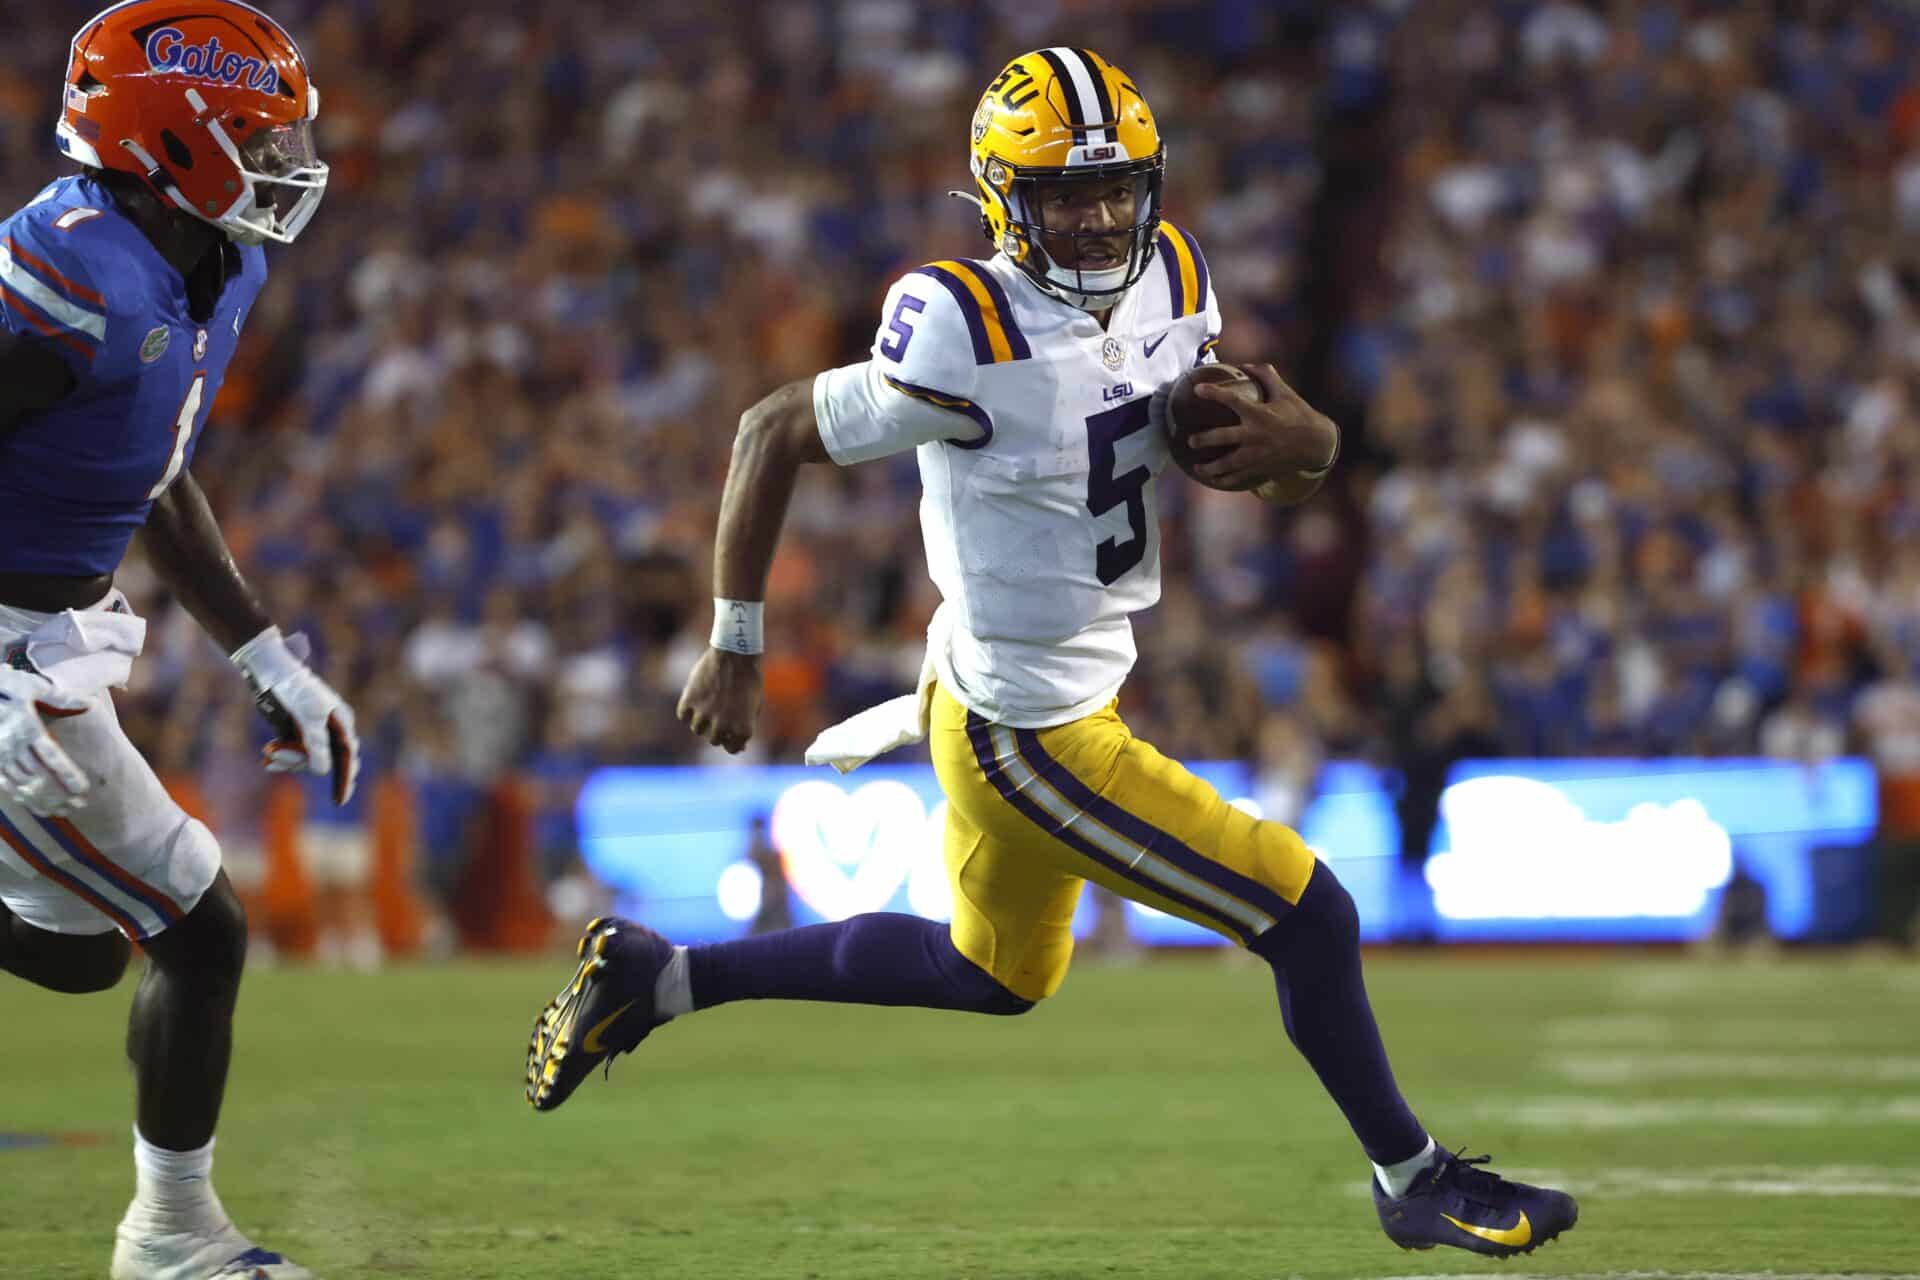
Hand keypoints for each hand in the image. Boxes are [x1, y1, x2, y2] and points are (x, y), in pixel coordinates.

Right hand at [0, 666, 90, 817]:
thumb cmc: (6, 686)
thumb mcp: (33, 686)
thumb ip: (61, 698)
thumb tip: (90, 703)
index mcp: (27, 728)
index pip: (51, 757)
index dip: (67, 775)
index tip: (83, 789)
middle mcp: (12, 745)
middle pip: (39, 776)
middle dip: (60, 794)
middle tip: (80, 805)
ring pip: (22, 784)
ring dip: (43, 800)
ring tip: (64, 811)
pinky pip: (7, 785)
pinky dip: (23, 798)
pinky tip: (38, 808)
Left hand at [230, 627, 360, 804]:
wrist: (268, 672)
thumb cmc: (293, 690)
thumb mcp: (307, 718)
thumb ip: (316, 745)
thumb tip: (324, 772)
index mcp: (341, 721)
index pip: (347, 756)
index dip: (345, 779)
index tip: (339, 801)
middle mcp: (330, 729)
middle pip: (326, 760)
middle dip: (303, 763)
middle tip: (282, 759)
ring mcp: (312, 732)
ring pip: (305, 759)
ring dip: (287, 758)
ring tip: (269, 750)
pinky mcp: (295, 733)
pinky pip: (292, 754)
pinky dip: (280, 757)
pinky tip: (268, 756)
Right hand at [677, 648, 762, 753]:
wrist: (735, 653)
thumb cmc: (749, 679)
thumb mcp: (754, 706)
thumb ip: (744, 727)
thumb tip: (739, 748)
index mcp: (743, 729)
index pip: (732, 749)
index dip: (732, 741)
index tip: (731, 732)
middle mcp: (722, 726)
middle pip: (713, 740)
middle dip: (717, 730)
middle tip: (720, 712)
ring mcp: (704, 715)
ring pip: (697, 729)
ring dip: (702, 720)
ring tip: (710, 703)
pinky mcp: (689, 701)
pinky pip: (683, 715)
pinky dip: (688, 709)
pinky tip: (697, 698)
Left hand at [1188, 363, 1339, 490]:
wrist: (1317, 444)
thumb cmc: (1298, 414)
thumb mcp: (1285, 392)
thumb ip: (1265, 376)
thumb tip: (1244, 365)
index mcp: (1261, 414)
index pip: (1233, 400)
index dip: (1214, 393)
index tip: (1197, 389)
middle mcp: (1257, 435)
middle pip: (1224, 438)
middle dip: (1204, 439)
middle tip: (1190, 440)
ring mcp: (1259, 455)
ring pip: (1229, 464)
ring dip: (1210, 468)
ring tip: (1196, 468)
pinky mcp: (1262, 468)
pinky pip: (1239, 477)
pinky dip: (1225, 480)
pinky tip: (1214, 481)